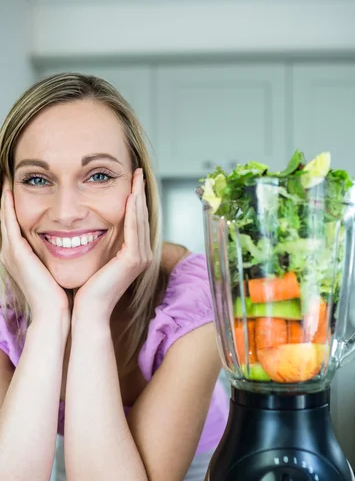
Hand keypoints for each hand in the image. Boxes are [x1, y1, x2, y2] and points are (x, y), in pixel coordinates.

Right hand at [0, 178, 69, 319]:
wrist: (55, 313)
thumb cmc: (61, 293)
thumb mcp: (56, 267)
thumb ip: (58, 252)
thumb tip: (71, 242)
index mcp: (20, 255)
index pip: (15, 222)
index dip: (15, 204)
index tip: (23, 186)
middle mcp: (11, 251)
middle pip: (5, 216)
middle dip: (6, 195)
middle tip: (9, 173)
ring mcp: (10, 252)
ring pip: (3, 215)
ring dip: (3, 195)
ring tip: (7, 174)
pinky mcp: (16, 253)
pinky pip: (8, 223)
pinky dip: (6, 206)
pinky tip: (8, 189)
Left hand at [73, 168, 152, 320]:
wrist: (87, 309)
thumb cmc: (87, 286)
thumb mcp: (96, 257)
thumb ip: (101, 242)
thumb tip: (91, 225)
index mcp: (134, 254)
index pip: (136, 221)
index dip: (135, 199)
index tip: (131, 180)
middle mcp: (142, 255)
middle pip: (142, 217)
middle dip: (140, 192)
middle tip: (137, 171)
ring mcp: (141, 258)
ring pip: (141, 220)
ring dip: (138, 196)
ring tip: (136, 177)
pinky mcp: (134, 260)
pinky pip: (134, 230)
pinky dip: (133, 212)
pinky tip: (130, 196)